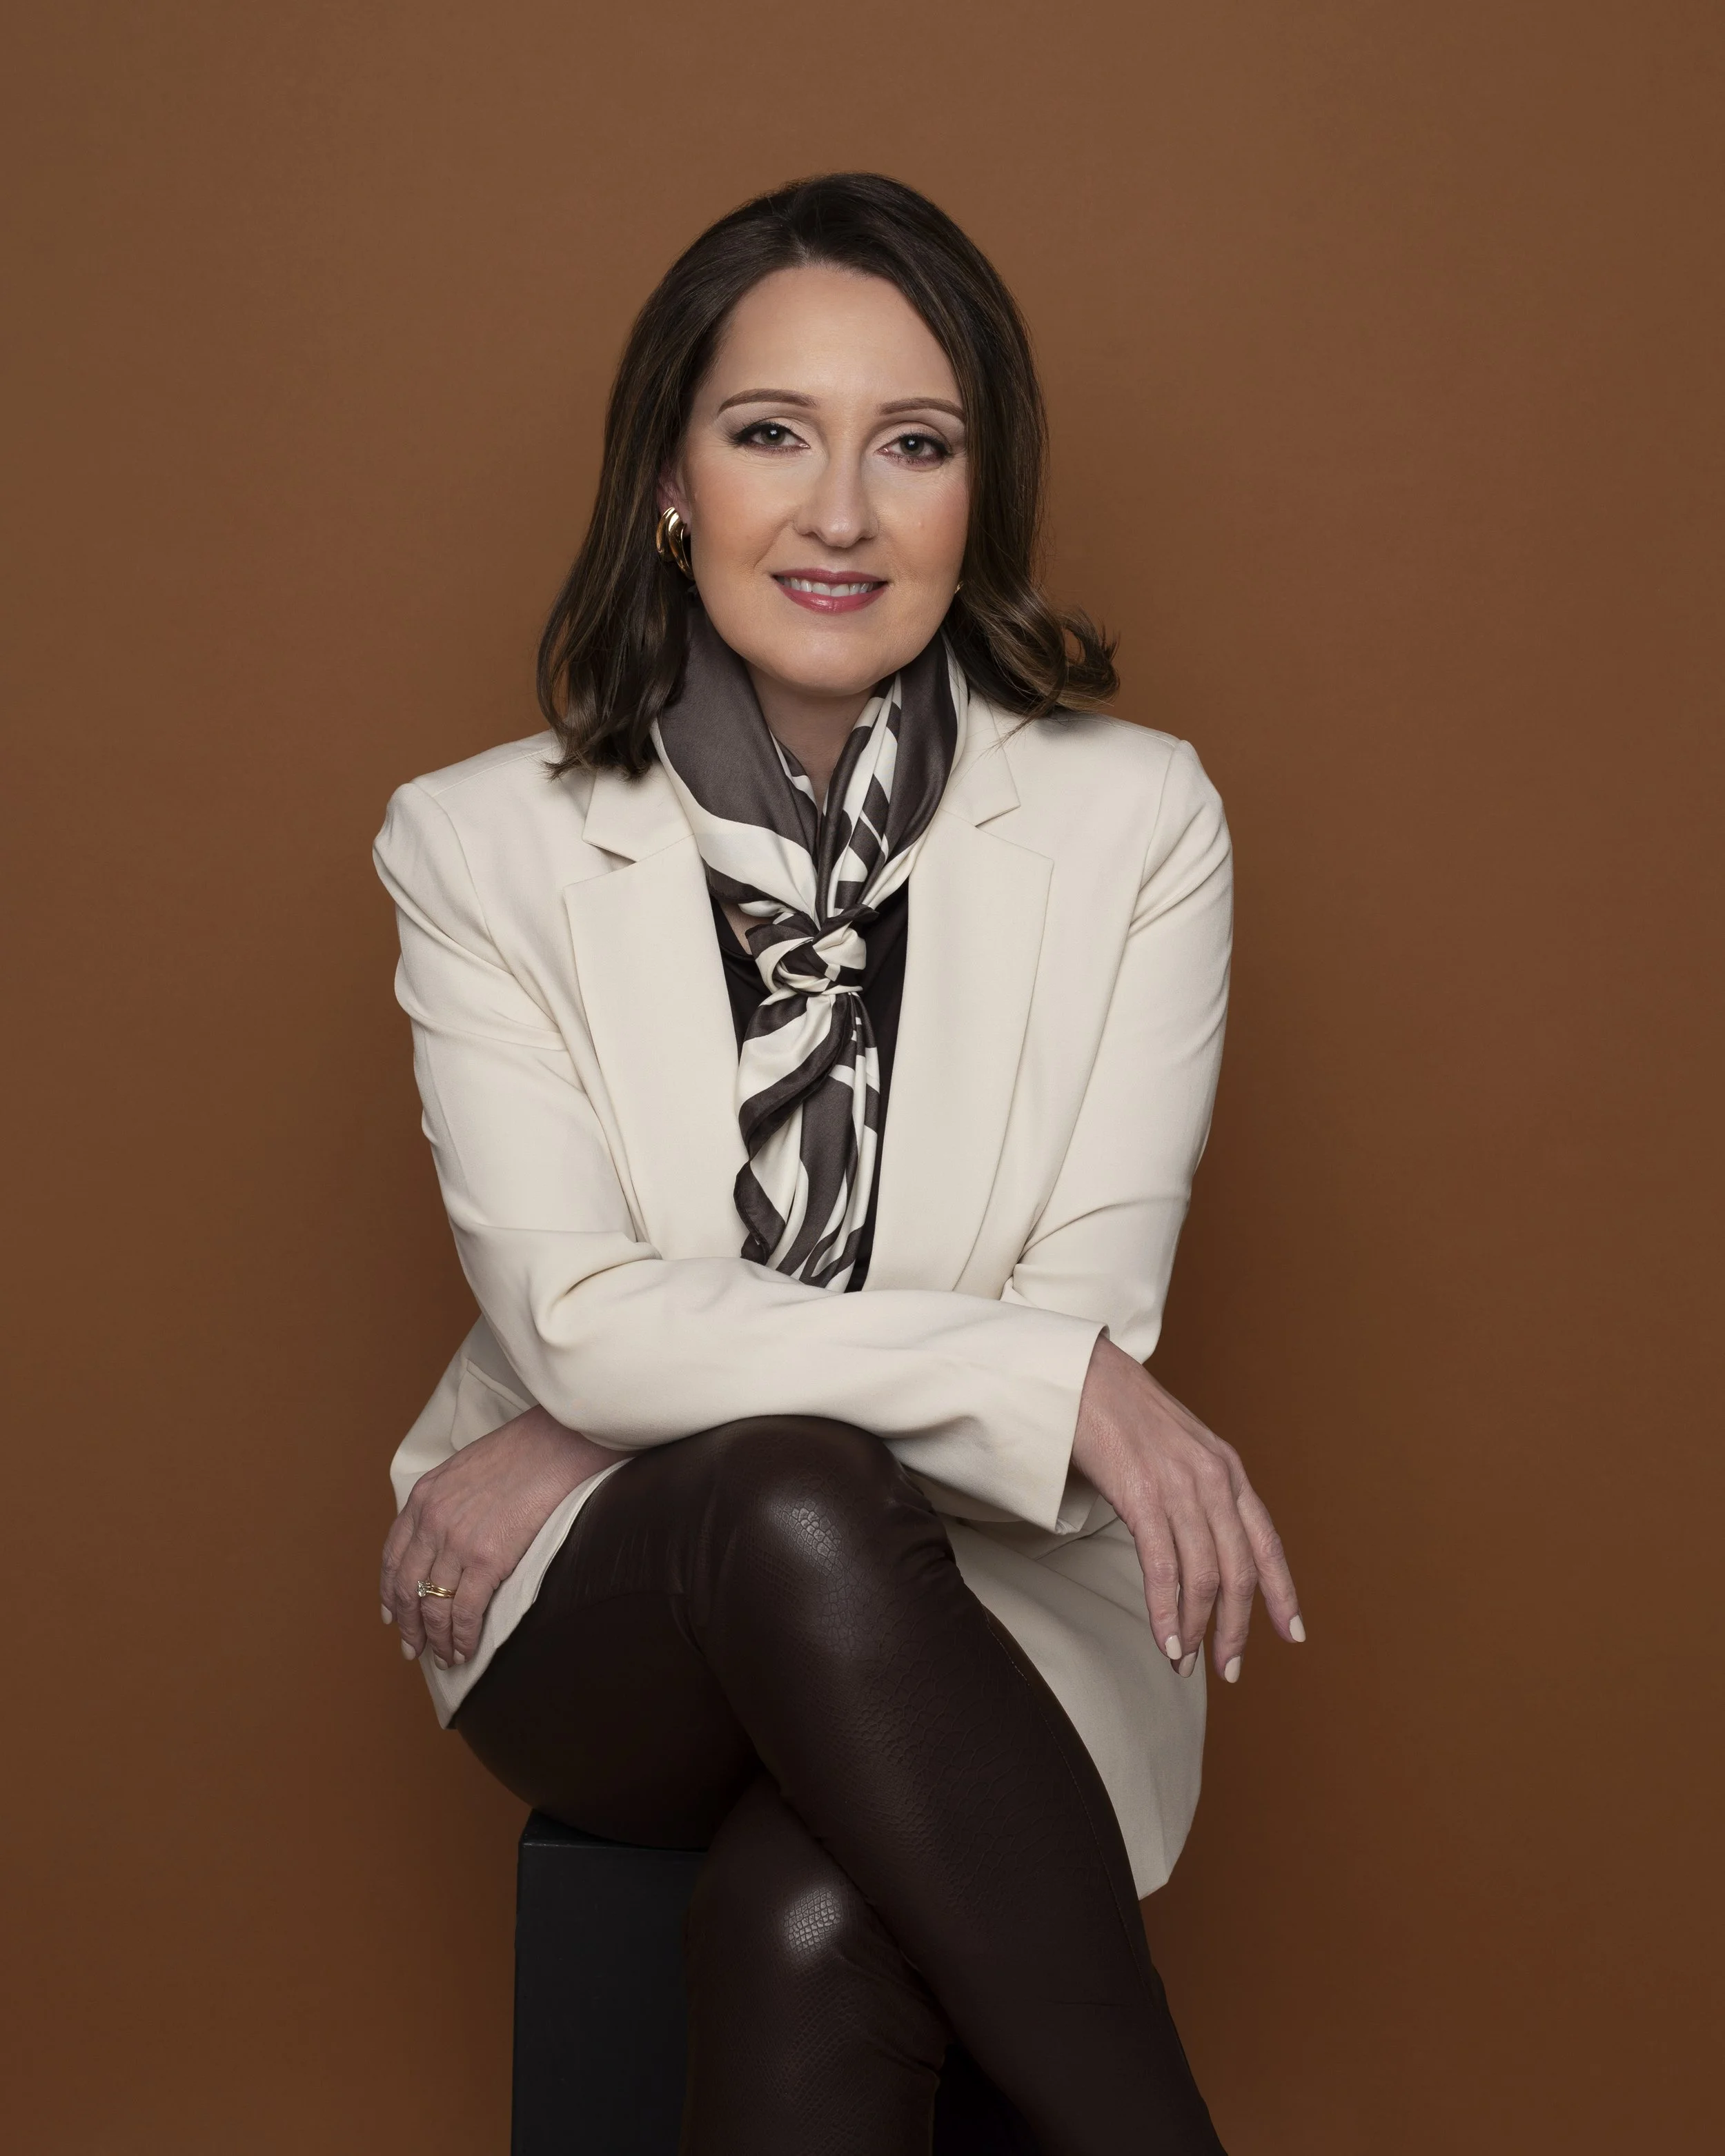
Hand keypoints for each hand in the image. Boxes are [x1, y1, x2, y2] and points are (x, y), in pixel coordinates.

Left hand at [380, 1406, 619, 1668]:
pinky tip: (466, 1650)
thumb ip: (449, 1499)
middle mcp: (432, 1520)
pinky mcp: (487, 1558)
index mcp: (424, 1497)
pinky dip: (462, 1637)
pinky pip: (465, 1611)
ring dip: (437, 1639)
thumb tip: (451, 1531)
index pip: (393, 1556)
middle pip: (406, 1587)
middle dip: (408, 1625)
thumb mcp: (467, 1467)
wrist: (560, 1440)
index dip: (389, 1592)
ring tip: (445, 1657)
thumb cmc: (527, 1449)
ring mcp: (457, 1541)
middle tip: (414, 1649)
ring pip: (433, 1606)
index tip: (391, 1615)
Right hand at [1071, 1334, 1301, 1682]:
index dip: (1283, 1592)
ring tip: (1185, 1663)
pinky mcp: (1142, 1494)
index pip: (1266, 1541)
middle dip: (1236, 1628)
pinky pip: (1163, 1568)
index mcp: (1226, 1468)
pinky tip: (1165, 1640)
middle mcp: (1214, 1479)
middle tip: (1229, 1669)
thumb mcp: (1175, 1445)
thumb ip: (1193, 1486)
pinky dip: (1165, 1612)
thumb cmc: (1117, 1408)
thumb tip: (1194, 1536)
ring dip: (1197, 1630)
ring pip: (1204, 1577)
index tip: (1294, 1633)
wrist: (1079, 1373)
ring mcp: (1180, 1486)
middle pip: (1239, 1571)